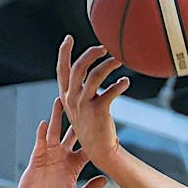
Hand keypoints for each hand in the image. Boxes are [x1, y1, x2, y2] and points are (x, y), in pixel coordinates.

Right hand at [11, 96, 107, 187]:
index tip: (106, 126)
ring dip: (57, 117)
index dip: (96, 138)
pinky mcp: (37, 156)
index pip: (87, 148)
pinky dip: (42, 132)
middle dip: (77, 119)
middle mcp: (62, 156)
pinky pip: (40, 141)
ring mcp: (49, 154)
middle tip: (84, 103)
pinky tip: (45, 122)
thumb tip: (106, 179)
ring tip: (60, 101)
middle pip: (72, 133)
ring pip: (55, 131)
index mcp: (74, 165)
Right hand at [57, 37, 129, 167]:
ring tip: (120, 60)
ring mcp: (84, 105)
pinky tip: (125, 81)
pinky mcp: (98, 111)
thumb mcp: (81, 106)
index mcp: (66, 96)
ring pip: (95, 76)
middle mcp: (72, 98)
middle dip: (91, 54)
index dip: (64, 53)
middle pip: (79, 68)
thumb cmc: (93, 126)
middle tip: (104, 47)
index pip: (62, 70)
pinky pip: (110, 92)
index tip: (69, 38)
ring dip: (109, 65)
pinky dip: (119, 84)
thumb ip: (84, 88)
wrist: (100, 150)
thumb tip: (96, 69)